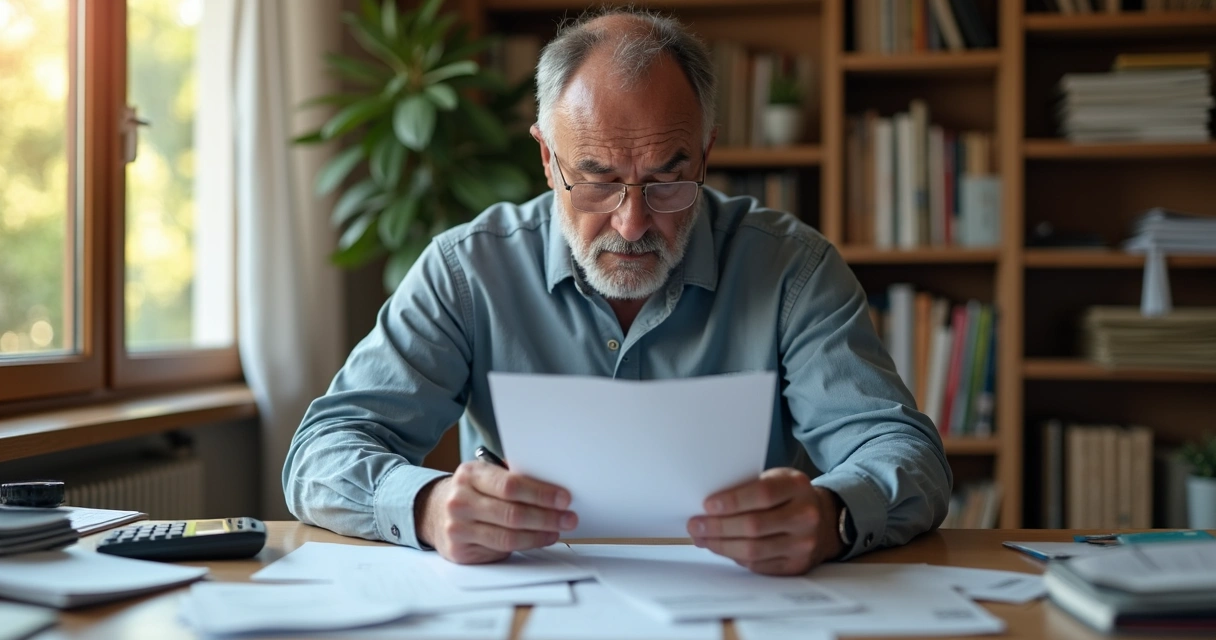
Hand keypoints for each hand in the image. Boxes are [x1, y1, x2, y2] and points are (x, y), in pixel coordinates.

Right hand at [416, 461, 577, 563]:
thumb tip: (553, 485)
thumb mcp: (485, 475)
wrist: (433, 511)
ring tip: (557, 530)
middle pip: (513, 514)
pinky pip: (500, 551)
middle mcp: (460, 501)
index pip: (511, 485)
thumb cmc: (470, 491)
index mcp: (470, 474)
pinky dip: (525, 545)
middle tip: (569, 518)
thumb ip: (512, 477)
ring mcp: (457, 528)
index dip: (541, 493)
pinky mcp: (460, 551)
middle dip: (547, 517)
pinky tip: (539, 539)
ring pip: (509, 537)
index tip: (564, 498)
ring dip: (540, 535)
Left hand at [687, 468, 842, 574]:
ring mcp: (803, 543)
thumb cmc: (789, 496)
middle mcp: (805, 515)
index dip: (732, 501)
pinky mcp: (797, 565)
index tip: (707, 505)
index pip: (762, 494)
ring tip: (702, 539)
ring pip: (754, 550)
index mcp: (798, 486)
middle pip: (754, 526)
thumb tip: (709, 506)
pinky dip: (736, 558)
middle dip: (719, 527)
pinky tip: (722, 549)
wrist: (824, 520)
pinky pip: (759, 566)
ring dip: (722, 546)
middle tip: (696, 525)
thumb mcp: (776, 479)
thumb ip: (750, 487)